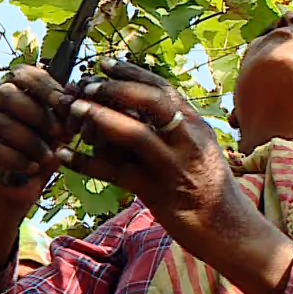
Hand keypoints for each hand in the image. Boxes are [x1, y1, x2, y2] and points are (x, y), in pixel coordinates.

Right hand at [0, 65, 68, 211]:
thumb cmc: (42, 153)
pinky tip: (31, 168)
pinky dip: (15, 158)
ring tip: (47, 156)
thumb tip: (72, 96)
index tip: (66, 104)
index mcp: (11, 90)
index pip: (22, 74)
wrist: (25, 186)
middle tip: (59, 133)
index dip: (45, 87)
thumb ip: (64, 115)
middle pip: (6, 93)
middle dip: (37, 113)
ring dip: (29, 140)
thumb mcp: (60, 133)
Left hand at [59, 60, 292, 293]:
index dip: (132, 73)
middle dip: (115, 89)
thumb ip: (172, 129)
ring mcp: (174, 166)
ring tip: (73, 109)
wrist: (230, 230)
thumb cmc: (208, 189)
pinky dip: (85, 163)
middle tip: (85, 84)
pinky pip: (115, 173)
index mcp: (196, 125)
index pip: (163, 88)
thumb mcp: (197, 150)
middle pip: (151, 102)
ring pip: (135, 134)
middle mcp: (188, 140)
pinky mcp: (158, 193)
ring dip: (100, 118)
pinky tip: (62, 156)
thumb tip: (133, 108)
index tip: (104, 63)